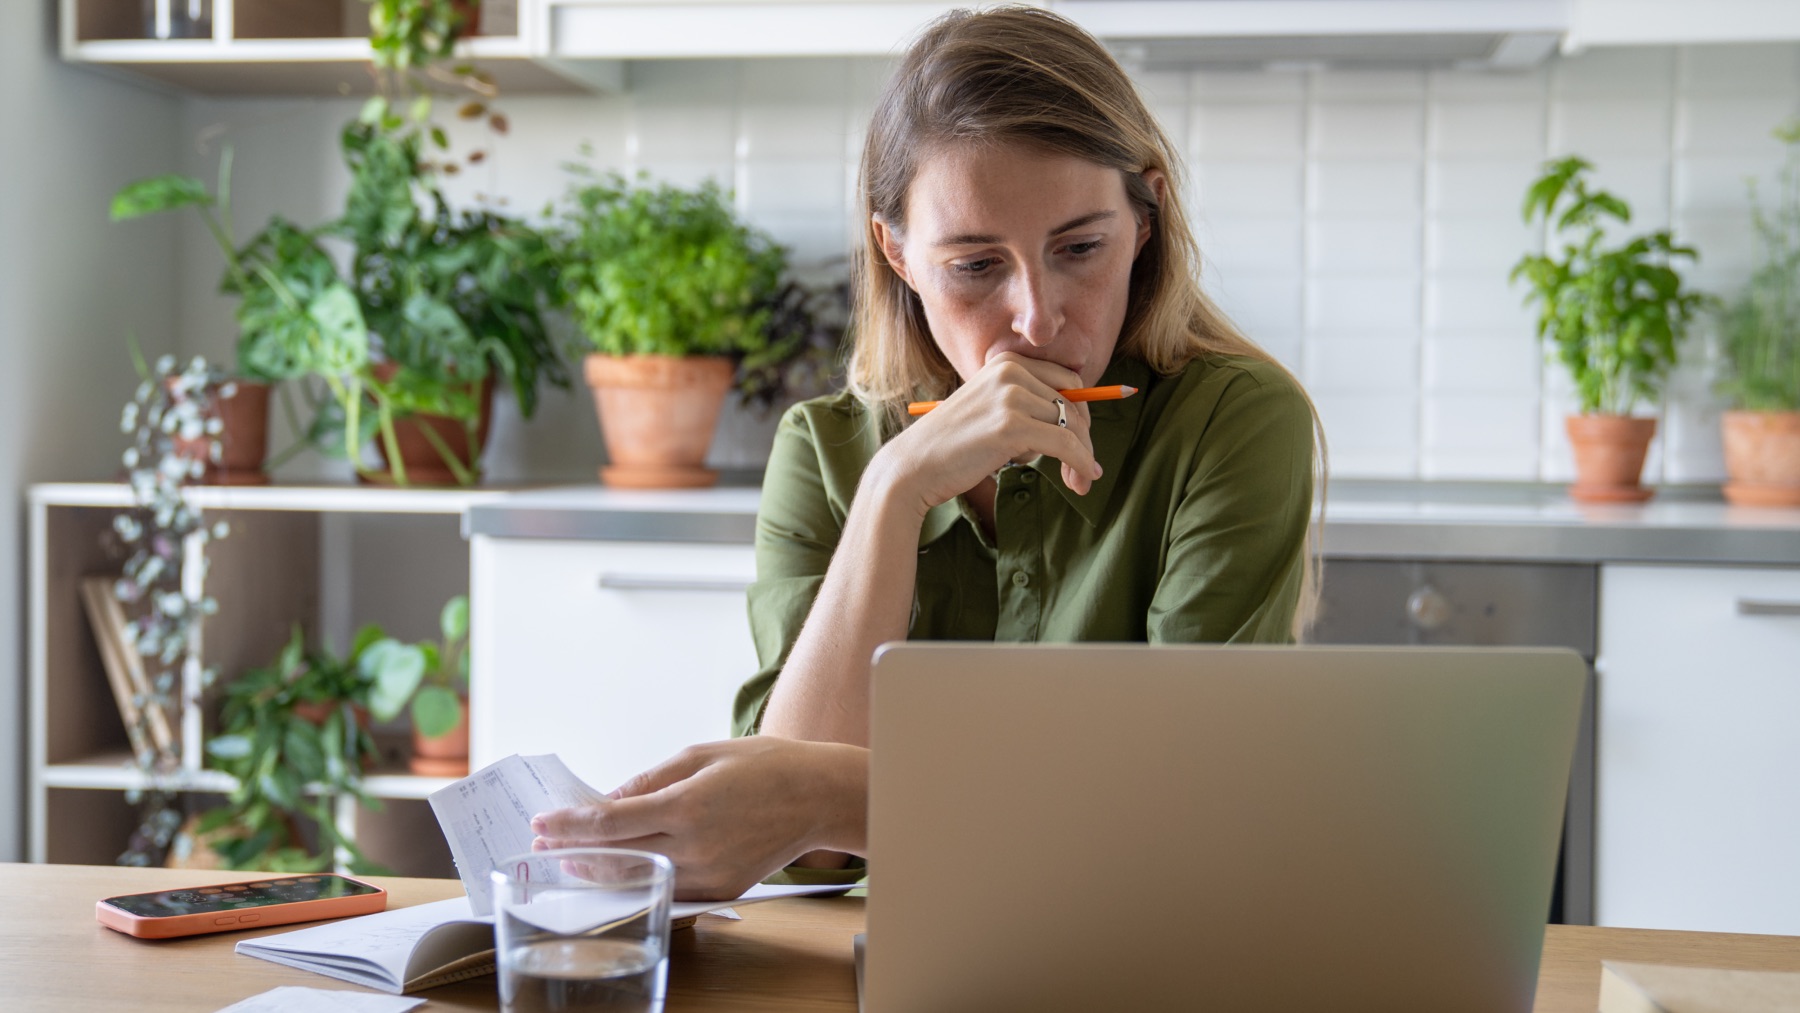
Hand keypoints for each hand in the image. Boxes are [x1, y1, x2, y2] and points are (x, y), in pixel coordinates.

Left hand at [530, 737, 868, 900]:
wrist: (818, 797)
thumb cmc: (765, 767)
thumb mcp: (700, 755)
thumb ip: (649, 781)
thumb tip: (608, 801)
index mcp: (687, 806)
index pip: (610, 822)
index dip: (569, 825)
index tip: (543, 822)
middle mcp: (695, 847)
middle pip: (616, 856)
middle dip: (575, 849)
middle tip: (546, 843)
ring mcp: (709, 875)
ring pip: (639, 878)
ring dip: (601, 869)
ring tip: (574, 859)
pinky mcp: (722, 891)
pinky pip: (669, 887)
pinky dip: (641, 878)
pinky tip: (620, 869)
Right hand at [880, 351, 1103, 512]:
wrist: (914, 466)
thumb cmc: (953, 446)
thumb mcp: (990, 409)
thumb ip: (1025, 404)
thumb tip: (1076, 419)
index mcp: (1006, 362)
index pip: (1067, 382)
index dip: (1081, 415)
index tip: (1082, 443)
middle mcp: (1010, 371)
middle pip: (1074, 403)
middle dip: (1085, 437)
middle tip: (1087, 468)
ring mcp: (1011, 396)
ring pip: (1072, 425)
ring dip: (1083, 457)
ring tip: (1081, 482)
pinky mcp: (1012, 426)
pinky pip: (1065, 444)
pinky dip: (1080, 463)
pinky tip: (1083, 479)